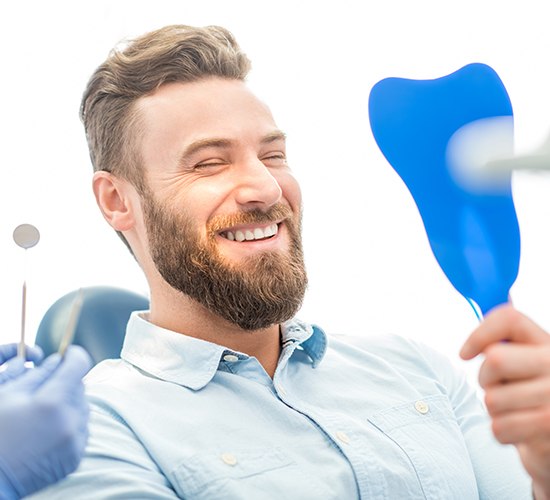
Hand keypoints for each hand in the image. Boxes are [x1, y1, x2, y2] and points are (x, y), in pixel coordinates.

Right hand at [0, 345, 91, 498]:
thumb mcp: (8, 396)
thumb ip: (37, 374)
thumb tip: (57, 360)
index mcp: (52, 402)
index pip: (79, 365)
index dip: (74, 355)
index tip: (68, 353)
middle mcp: (69, 421)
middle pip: (80, 387)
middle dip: (66, 382)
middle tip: (46, 389)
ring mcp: (75, 441)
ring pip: (83, 407)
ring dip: (69, 403)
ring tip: (45, 413)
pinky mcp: (76, 456)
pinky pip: (82, 429)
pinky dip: (71, 424)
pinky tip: (49, 429)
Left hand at [460, 304, 549, 499]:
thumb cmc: (537, 394)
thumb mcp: (529, 359)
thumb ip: (510, 337)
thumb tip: (495, 296)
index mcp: (548, 344)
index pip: (508, 318)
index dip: (479, 333)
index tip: (465, 353)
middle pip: (495, 359)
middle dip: (486, 378)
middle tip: (501, 387)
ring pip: (492, 399)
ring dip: (496, 409)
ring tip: (516, 410)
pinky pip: (500, 428)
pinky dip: (504, 432)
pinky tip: (522, 430)